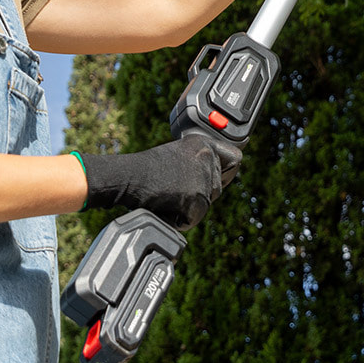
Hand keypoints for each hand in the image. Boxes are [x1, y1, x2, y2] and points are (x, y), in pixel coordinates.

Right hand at [80, 132, 242, 229]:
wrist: (128, 176)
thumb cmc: (146, 169)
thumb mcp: (179, 154)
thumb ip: (199, 162)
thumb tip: (220, 179)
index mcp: (204, 143)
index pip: (235, 160)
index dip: (227, 173)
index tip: (217, 178)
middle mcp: (207, 157)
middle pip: (218, 188)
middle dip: (200, 194)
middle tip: (175, 187)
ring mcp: (203, 178)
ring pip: (206, 204)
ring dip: (189, 207)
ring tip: (168, 195)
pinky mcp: (196, 198)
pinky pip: (192, 218)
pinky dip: (179, 219)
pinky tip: (166, 205)